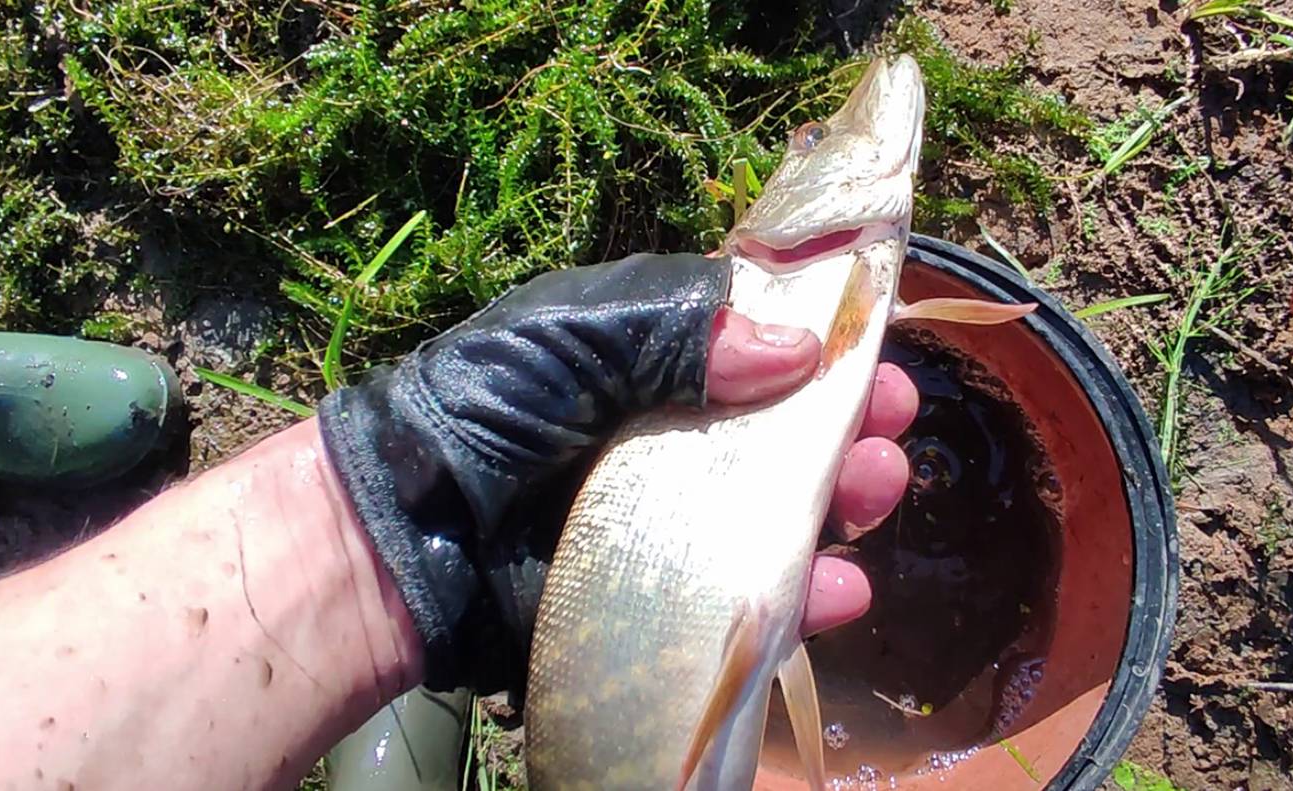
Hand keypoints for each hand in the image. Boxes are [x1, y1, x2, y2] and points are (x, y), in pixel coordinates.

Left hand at [317, 252, 913, 694]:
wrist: (406, 528)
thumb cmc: (487, 404)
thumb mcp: (578, 329)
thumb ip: (684, 329)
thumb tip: (797, 352)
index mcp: (659, 364)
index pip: (764, 351)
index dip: (825, 351)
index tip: (873, 352)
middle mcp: (677, 441)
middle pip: (789, 436)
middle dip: (849, 428)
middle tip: (886, 428)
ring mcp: (676, 524)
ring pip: (786, 516)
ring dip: (844, 504)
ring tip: (871, 492)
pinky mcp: (667, 598)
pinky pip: (751, 599)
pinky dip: (804, 598)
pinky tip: (836, 589)